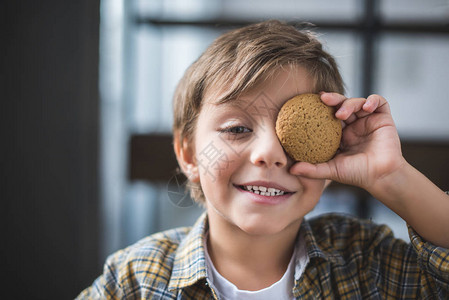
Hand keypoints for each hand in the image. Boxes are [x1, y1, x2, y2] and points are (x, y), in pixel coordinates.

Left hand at [290, 92, 405, 191]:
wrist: (381, 177)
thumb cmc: (357, 174)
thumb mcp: (331, 170)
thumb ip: (312, 169)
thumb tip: (291, 169)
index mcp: (340, 134)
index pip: (328, 115)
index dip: (319, 107)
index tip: (307, 103)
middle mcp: (353, 125)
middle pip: (341, 104)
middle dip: (332, 99)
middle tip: (322, 99)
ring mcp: (368, 120)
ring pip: (357, 102)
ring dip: (349, 103)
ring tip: (341, 114)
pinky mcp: (383, 118)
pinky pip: (379, 102)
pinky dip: (372, 100)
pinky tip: (366, 107)